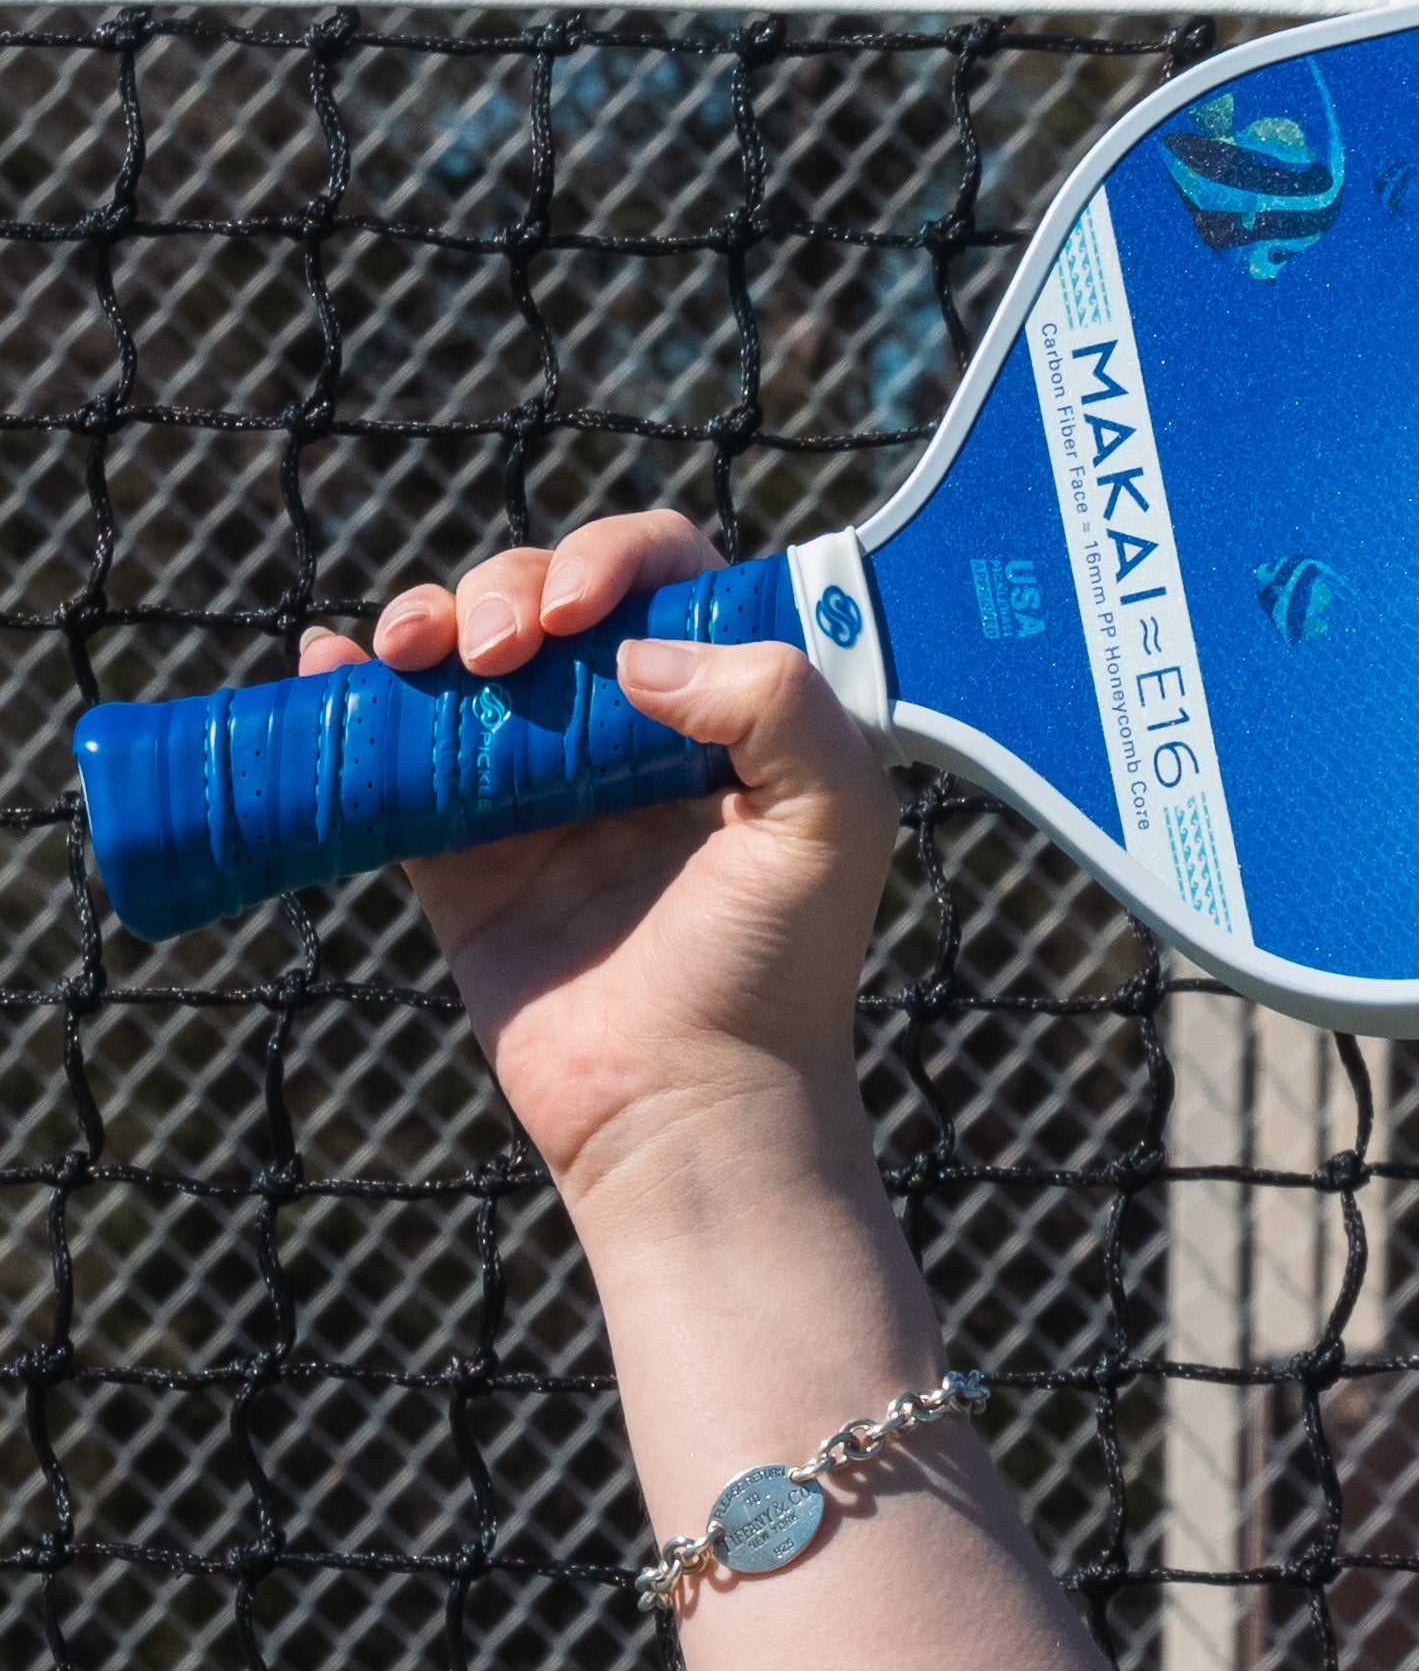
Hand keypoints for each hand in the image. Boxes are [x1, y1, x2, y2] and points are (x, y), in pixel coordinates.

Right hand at [301, 512, 897, 1224]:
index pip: (672, 582)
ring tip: (413, 650)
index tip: (586, 615)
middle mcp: (634, 739)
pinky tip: (331, 662)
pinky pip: (395, 751)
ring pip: (470, 656)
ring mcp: (539, 792)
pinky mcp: (460, 854)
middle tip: (505, 650)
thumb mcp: (834, 821)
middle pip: (552, 600)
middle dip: (511, 588)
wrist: (688, 1107)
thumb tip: (638, 653)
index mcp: (730, 717)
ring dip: (430, 618)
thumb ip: (782, 704)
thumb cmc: (778, 972)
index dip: (620, 563)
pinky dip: (351, 690)